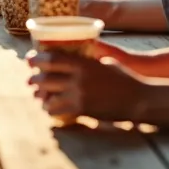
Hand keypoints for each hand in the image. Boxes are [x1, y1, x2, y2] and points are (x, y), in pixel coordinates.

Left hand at [27, 49, 150, 122]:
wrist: (138, 99)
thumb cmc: (124, 78)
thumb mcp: (106, 63)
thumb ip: (88, 61)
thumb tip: (74, 58)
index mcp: (83, 63)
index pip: (52, 59)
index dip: (37, 59)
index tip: (30, 61)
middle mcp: (78, 78)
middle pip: (46, 77)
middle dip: (34, 79)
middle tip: (30, 80)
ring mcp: (79, 95)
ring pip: (49, 95)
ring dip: (40, 96)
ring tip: (38, 96)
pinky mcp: (82, 110)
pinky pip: (58, 110)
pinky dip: (50, 109)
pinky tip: (50, 108)